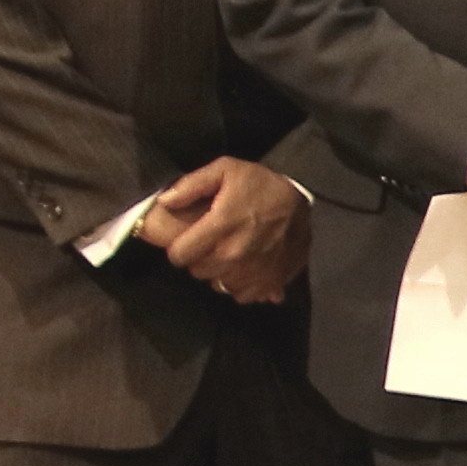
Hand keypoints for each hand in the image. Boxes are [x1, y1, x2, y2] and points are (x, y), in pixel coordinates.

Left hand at [149, 158, 312, 303]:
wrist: (302, 202)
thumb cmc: (259, 184)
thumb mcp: (225, 169)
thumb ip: (191, 184)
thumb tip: (163, 202)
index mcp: (220, 226)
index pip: (180, 255)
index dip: (179, 247)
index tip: (188, 239)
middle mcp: (234, 253)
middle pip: (197, 271)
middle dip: (199, 259)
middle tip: (211, 244)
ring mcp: (253, 271)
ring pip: (218, 284)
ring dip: (219, 272)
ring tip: (229, 254)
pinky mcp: (269, 282)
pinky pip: (241, 295)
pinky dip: (240, 284)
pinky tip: (245, 268)